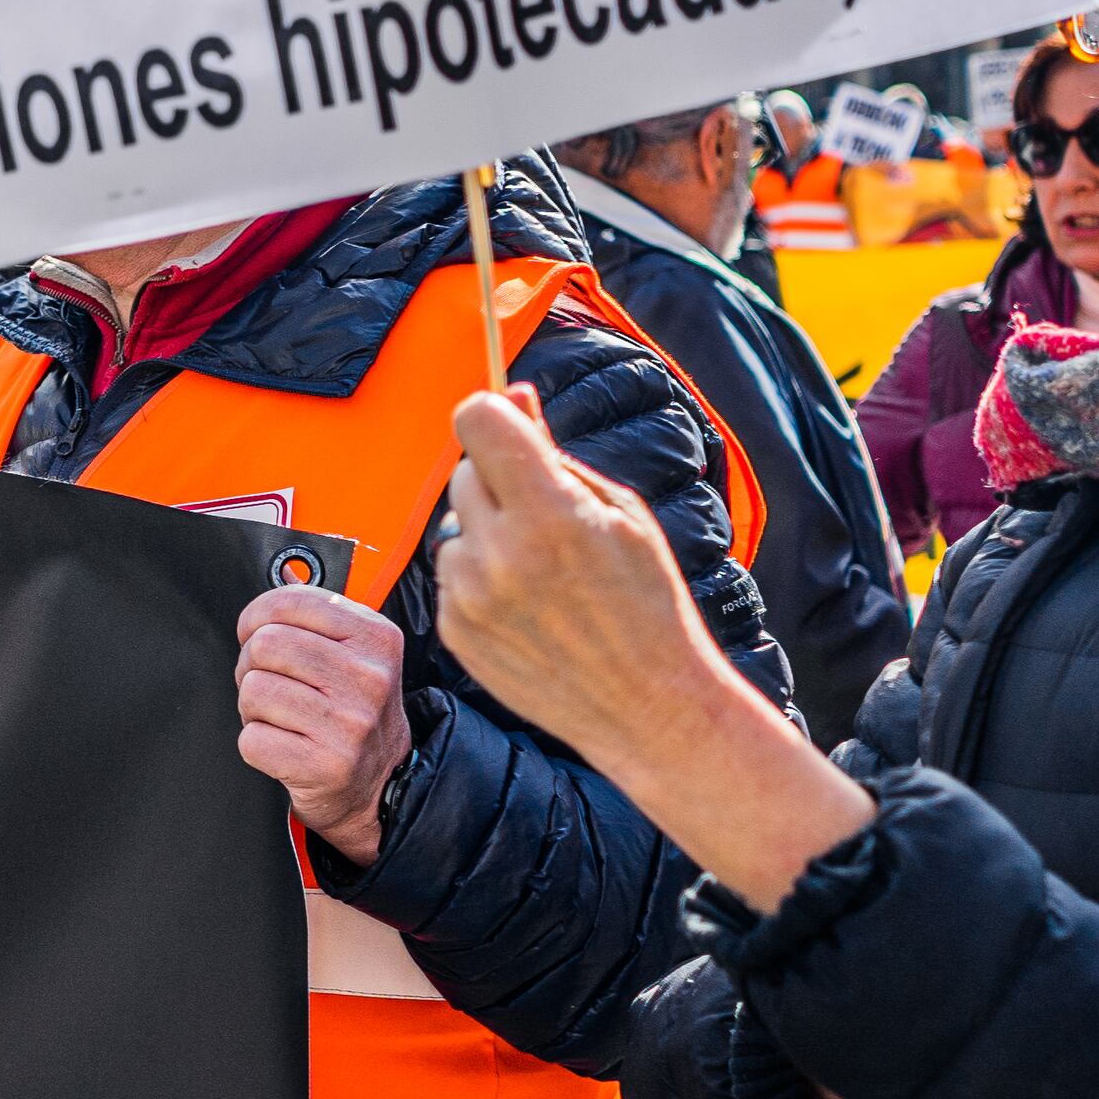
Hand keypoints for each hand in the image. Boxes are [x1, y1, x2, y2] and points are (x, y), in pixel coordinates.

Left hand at [235, 579, 409, 856]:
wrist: (380, 784)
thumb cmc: (355, 712)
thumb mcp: (356, 655)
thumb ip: (319, 616)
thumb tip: (283, 578)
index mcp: (377, 639)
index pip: (290, 602)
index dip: (257, 616)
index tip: (254, 632)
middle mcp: (369, 679)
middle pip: (265, 645)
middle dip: (251, 664)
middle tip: (268, 683)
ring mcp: (349, 725)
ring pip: (253, 690)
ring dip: (252, 706)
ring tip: (280, 716)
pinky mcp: (325, 766)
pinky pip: (252, 738)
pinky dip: (256, 742)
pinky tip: (284, 744)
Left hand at [433, 384, 866, 909]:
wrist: (647, 705)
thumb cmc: (648, 604)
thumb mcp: (621, 514)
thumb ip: (557, 453)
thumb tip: (513, 394)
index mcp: (549, 513)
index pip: (476, 421)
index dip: (490, 416)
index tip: (504, 428)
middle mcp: (499, 552)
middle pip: (464, 474)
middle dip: (499, 482)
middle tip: (546, 517)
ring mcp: (471, 595)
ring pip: (453, 528)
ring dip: (486, 535)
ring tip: (541, 572)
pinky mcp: (454, 630)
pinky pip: (451, 576)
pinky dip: (479, 580)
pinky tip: (526, 606)